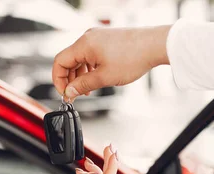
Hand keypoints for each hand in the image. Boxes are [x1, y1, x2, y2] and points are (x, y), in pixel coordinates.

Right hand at [52, 25, 171, 100]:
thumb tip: (69, 92)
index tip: (65, 94)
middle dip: (69, 79)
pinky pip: (89, 54)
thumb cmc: (133, 57)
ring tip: (88, 89)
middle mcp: (88, 38)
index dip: (58, 81)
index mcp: (84, 44)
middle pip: (68, 60)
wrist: (155, 45)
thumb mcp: (104, 78)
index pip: (59, 62)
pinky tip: (96, 78)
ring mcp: (97, 37)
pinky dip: (88, 68)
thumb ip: (82, 85)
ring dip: (79, 75)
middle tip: (75, 95)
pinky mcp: (105, 40)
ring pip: (79, 58)